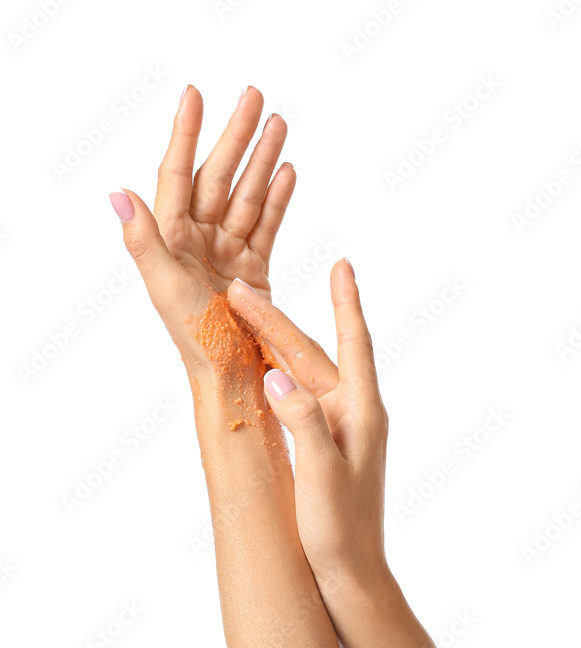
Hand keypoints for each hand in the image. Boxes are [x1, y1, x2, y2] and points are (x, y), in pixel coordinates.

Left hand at [110, 85, 294, 379]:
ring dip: (262, 159)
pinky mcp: (253, 269)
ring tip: (278, 125)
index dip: (185, 135)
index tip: (194, 95)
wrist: (233, 377)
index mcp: (171, 240)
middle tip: (254, 95)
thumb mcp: (164, 288)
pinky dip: (276, 199)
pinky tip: (286, 170)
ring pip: (246, 195)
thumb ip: (143, 240)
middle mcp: (197, 241)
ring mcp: (226, 253)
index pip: (177, 175)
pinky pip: (265, 225)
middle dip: (235, 136)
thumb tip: (117, 193)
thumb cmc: (195, 340)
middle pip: (217, 177)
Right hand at [226, 262, 389, 586]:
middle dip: (276, 322)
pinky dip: (277, 377)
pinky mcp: (327, 447)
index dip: (345, 303)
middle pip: (312, 355)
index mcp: (362, 412)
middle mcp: (354, 414)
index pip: (351, 344)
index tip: (341, 264)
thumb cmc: (341, 531)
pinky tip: (259, 368)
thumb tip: (275, 374)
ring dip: (274, 346)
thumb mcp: (321, 473)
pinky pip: (299, 399)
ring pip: (303, 375)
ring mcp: (340, 430)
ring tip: (243, 315)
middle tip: (238, 292)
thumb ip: (301, 421)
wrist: (353, 576)